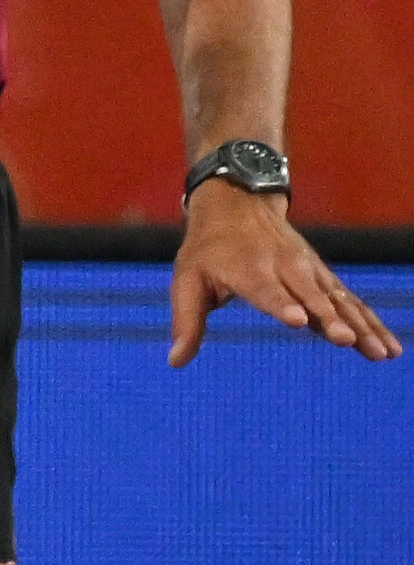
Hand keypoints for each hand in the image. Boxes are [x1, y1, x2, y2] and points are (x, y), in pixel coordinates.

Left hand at [169, 180, 403, 366]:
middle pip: (310, 296)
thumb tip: (175, 362)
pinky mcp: (322, 278)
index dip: (282, 305)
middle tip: (347, 340)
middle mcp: (283, 268)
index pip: (266, 290)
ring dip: (359, 325)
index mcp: (247, 269)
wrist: (238, 202)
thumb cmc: (207, 249)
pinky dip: (371, 322)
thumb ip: (186, 321)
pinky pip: (350, 302)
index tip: (298, 321)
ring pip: (337, 301)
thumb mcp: (187, 278)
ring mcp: (308, 272)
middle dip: (328, 318)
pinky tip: (389, 348)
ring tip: (379, 353)